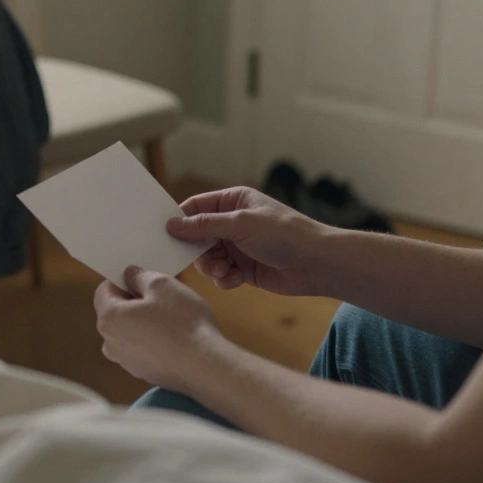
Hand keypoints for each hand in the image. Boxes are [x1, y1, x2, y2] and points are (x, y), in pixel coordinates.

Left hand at [94, 267, 223, 393]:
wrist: (204, 366)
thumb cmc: (183, 324)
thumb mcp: (163, 284)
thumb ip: (140, 277)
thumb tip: (130, 276)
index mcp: (109, 319)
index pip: (104, 291)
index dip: (123, 281)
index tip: (143, 280)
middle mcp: (111, 343)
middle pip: (116, 312)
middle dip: (135, 302)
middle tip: (162, 298)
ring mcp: (126, 361)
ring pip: (130, 331)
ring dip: (145, 322)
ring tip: (172, 320)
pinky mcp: (143, 372)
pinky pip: (143, 348)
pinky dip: (154, 340)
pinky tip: (176, 338)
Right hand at [167, 187, 332, 295]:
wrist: (316, 263)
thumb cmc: (284, 233)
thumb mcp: (240, 224)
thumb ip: (204, 225)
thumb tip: (172, 224)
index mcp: (233, 201)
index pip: (196, 206)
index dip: (180, 220)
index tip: (166, 235)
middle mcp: (233, 222)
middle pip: (198, 236)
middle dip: (198, 251)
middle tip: (206, 260)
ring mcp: (238, 246)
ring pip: (208, 258)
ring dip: (212, 267)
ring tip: (225, 272)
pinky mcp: (244, 268)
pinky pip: (221, 274)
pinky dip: (224, 279)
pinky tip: (235, 280)